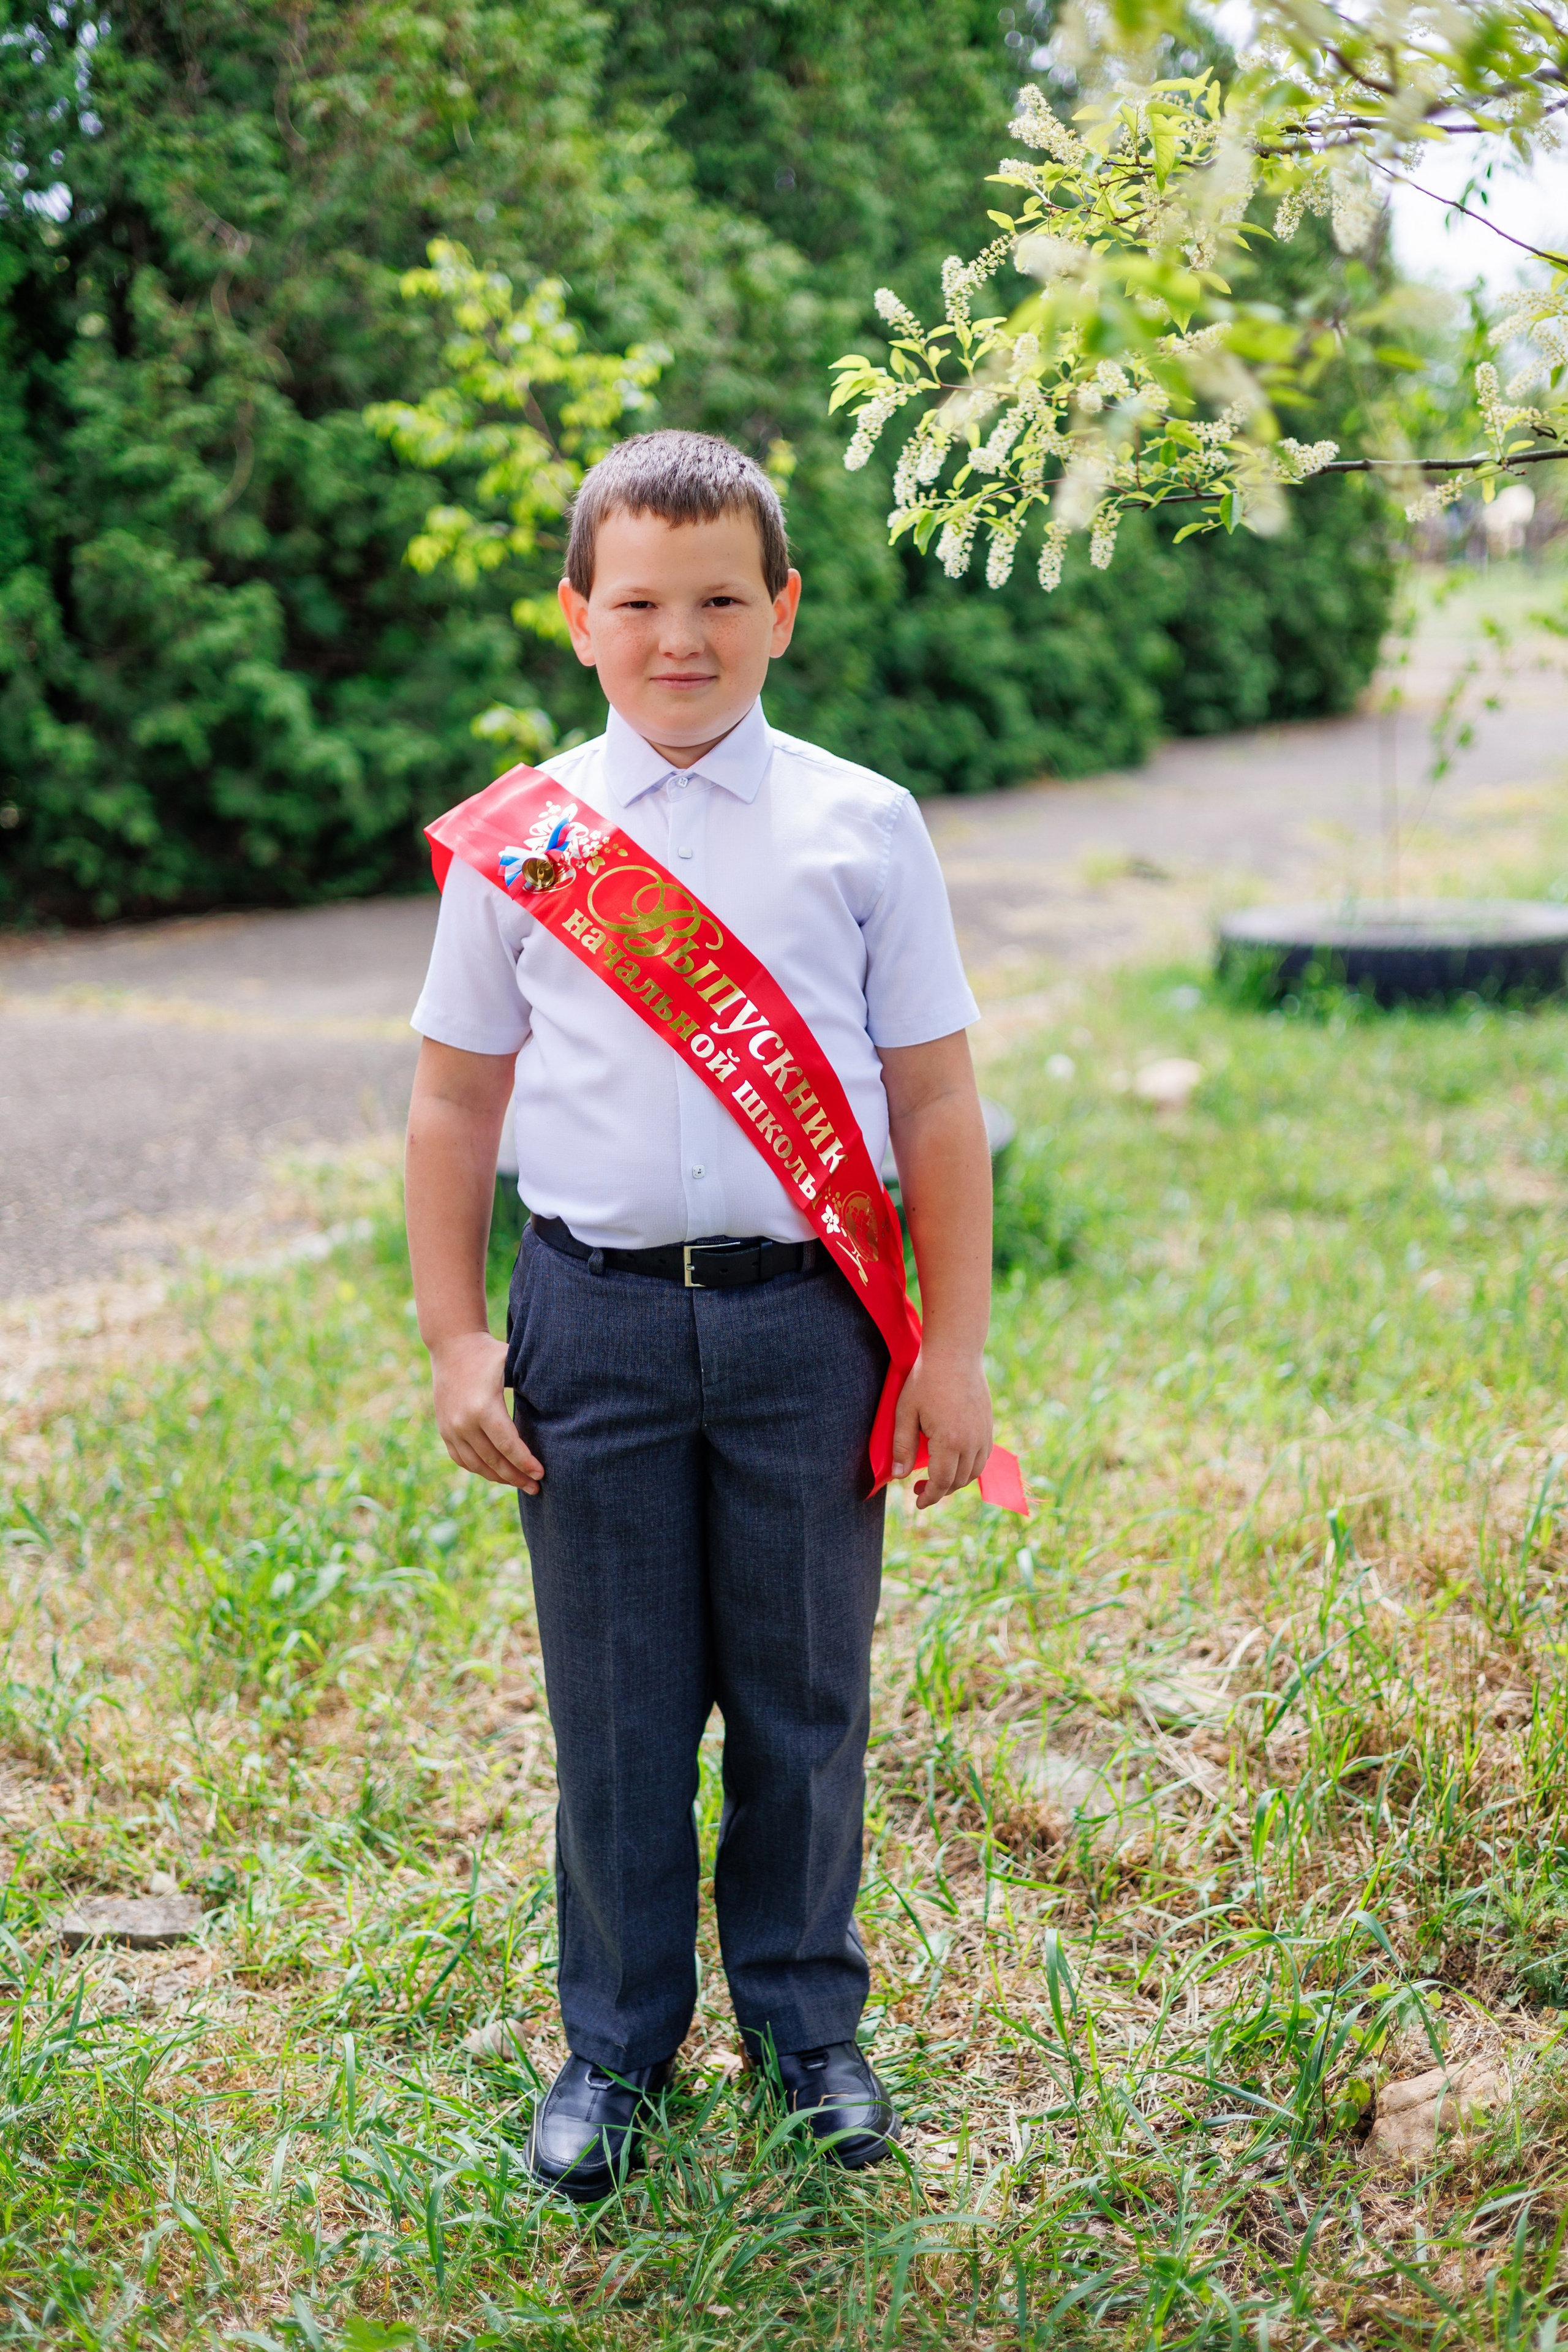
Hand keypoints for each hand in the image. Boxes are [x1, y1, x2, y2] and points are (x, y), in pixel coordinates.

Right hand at [430, 1331, 543, 1493]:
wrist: (452, 1346)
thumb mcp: (512, 1363)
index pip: (508, 1446)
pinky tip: (497, 1473)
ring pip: (477, 1465)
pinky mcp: (444, 1430)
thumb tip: (563, 1402)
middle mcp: (464, 1422)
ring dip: (500, 1478)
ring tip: (519, 1483)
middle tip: (536, 1487)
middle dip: (517, 1477)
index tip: (541, 1474)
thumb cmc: (490, 1354)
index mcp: (484, 1408)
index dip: (525, 1463)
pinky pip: (462, 1460)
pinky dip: (480, 1470)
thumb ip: (532, 1383)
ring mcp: (451, 1429)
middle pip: (494, 1461)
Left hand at [891, 1341, 992, 1509]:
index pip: (941, 1483)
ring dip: (955, 1481)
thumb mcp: (906, 1412)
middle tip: (920, 1490)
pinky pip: (983, 1458)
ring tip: (937, 1477)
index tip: (918, 1503)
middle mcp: (971, 1442)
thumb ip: (903, 1447)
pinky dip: (969, 1467)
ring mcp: (984, 1434)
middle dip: (939, 1491)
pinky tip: (954, 1461)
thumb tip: (900, 1477)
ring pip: (974, 1473)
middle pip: (958, 1482)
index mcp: (949, 1441)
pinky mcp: (989, 1426)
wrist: (955, 1353)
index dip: (929, 1497)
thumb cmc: (926, 1380)